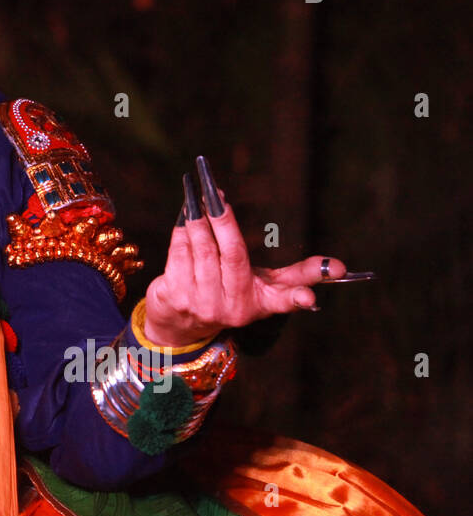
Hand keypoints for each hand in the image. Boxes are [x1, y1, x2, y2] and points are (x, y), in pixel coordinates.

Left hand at [142, 156, 345, 347]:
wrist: (182, 325)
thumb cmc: (231, 294)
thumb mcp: (267, 289)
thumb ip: (299, 275)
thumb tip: (340, 267)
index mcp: (260, 303)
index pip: (284, 300)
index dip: (298, 297)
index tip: (310, 297)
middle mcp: (232, 306)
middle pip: (231, 255)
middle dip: (223, 220)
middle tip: (215, 190)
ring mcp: (202, 302)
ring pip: (201, 248)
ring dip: (197, 217)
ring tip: (197, 192)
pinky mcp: (175, 296)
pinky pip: (179, 251)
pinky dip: (182, 228)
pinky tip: (186, 212)